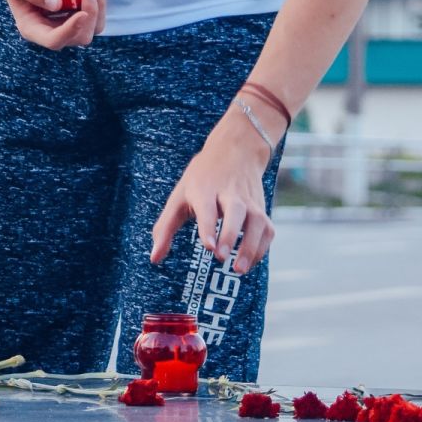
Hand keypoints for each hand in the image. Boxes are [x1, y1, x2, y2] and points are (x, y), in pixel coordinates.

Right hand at [0, 0, 107, 49]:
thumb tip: (56, 4)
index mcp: (32, 27)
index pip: (54, 40)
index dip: (71, 31)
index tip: (83, 13)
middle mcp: (52, 28)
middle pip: (81, 36)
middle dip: (91, 12)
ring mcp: (68, 19)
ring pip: (95, 25)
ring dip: (101, 3)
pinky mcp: (79, 7)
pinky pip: (99, 7)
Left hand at [148, 111, 273, 274]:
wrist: (235, 151)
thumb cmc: (201, 180)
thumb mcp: (178, 198)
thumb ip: (165, 228)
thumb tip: (154, 258)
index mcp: (204, 189)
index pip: (207, 207)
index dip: (208, 227)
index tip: (208, 247)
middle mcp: (230, 194)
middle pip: (235, 211)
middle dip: (230, 234)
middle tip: (221, 257)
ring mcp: (249, 201)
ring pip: (257, 221)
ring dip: (251, 247)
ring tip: (238, 269)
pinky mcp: (262, 209)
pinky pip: (267, 230)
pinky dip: (261, 248)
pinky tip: (249, 262)